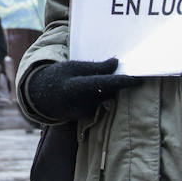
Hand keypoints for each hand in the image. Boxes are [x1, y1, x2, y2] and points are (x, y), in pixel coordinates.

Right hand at [25, 58, 142, 121]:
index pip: (103, 84)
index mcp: (74, 88)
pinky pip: (102, 102)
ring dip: (109, 88)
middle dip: (118, 82)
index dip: (122, 82)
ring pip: (106, 97)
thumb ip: (96, 67)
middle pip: (108, 91)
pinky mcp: (88, 117)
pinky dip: (103, 94)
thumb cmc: (58, 77)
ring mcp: (85, 113)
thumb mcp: (73, 67)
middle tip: (127, 69)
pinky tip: (93, 89)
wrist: (42, 98)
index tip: (139, 79)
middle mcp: (81, 104)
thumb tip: (117, 63)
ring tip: (99, 78)